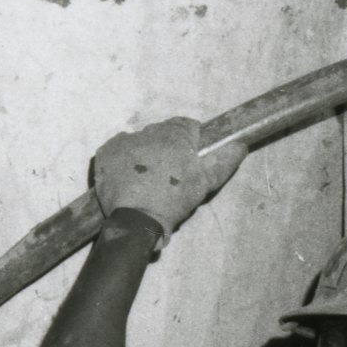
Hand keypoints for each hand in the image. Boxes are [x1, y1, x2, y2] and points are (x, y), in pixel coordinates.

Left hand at [87, 119, 245, 240]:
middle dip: (166, 148)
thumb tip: (240, 144)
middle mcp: (148, 130)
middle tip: (168, 174)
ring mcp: (124, 140)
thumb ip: (225, 160)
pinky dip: (123, 161)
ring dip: (145, 154)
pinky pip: (117, 150)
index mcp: (175, 133)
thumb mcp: (206, 182)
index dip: (190, 142)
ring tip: (146, 179)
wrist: (137, 220)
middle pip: (162, 133)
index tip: (189, 159)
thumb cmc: (174, 200)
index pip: (187, 126)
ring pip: (140, 141)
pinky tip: (129, 178)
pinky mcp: (106, 152)